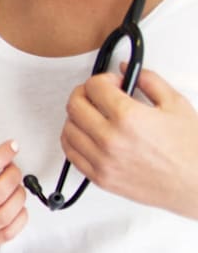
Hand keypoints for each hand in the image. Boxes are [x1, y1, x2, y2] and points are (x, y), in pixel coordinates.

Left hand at [61, 65, 197, 218]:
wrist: (194, 182)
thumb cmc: (189, 149)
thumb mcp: (175, 103)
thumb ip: (148, 80)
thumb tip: (126, 69)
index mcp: (128, 118)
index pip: (94, 87)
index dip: (102, 78)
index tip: (111, 82)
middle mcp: (110, 140)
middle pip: (74, 106)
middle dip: (84, 93)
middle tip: (97, 94)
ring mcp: (102, 161)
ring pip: (68, 130)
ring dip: (76, 116)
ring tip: (92, 114)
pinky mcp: (99, 178)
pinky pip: (71, 155)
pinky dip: (73, 140)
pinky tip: (86, 134)